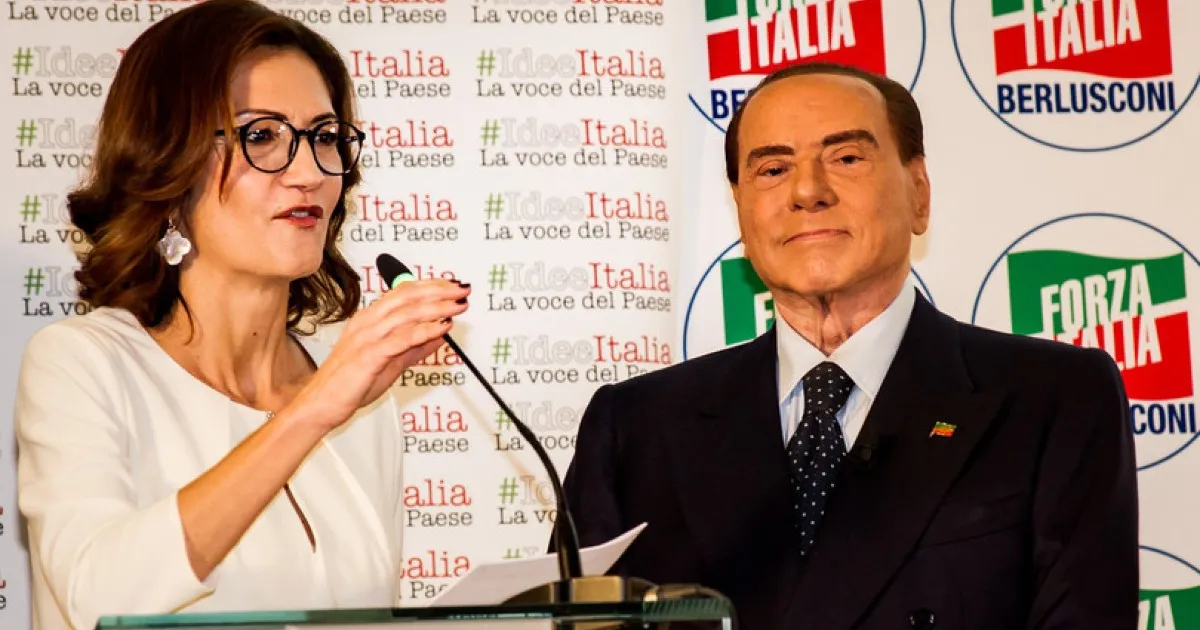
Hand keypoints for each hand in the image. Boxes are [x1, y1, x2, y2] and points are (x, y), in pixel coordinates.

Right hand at [290, 278, 470, 429]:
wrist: (322, 404)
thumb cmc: (350, 383)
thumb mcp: (391, 361)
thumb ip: (415, 347)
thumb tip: (439, 335)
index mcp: (369, 319)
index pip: (403, 292)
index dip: (430, 286)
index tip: (452, 286)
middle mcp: (367, 323)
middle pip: (407, 296)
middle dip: (438, 291)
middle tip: (461, 290)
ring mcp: (367, 337)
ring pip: (406, 313)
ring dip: (436, 308)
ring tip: (457, 306)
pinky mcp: (369, 355)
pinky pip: (401, 339)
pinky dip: (424, 331)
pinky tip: (440, 328)